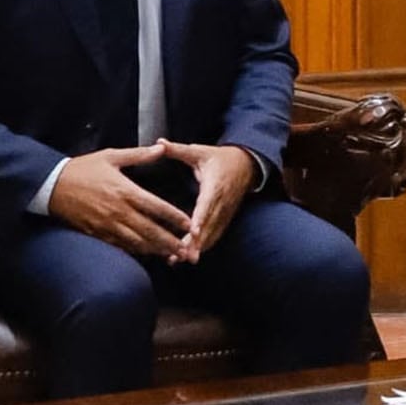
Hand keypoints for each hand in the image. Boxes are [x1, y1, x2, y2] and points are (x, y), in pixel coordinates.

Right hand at [49, 145, 190, 257]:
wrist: (51, 185)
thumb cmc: (83, 168)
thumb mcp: (111, 156)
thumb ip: (139, 155)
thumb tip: (162, 148)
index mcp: (126, 191)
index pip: (157, 207)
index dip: (175, 218)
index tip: (190, 225)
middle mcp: (119, 211)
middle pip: (150, 230)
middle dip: (170, 242)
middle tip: (188, 251)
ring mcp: (108, 225)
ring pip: (137, 242)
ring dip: (156, 250)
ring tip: (173, 256)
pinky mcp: (98, 233)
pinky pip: (121, 245)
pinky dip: (136, 251)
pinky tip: (147, 254)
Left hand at [159, 141, 255, 263]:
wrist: (247, 164)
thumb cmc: (219, 158)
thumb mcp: (199, 151)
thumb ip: (178, 150)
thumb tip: (158, 143)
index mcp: (215, 184)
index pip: (207, 204)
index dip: (200, 219)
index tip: (192, 232)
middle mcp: (221, 202)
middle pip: (209, 225)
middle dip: (196, 242)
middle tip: (181, 256)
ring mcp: (225, 212)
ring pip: (212, 233)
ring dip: (197, 248)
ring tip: (179, 260)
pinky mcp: (226, 218)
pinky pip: (215, 235)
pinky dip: (203, 246)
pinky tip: (188, 256)